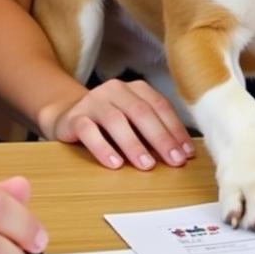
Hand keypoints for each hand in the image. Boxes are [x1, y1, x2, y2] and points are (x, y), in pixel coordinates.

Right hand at [44, 78, 195, 170]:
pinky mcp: (74, 117)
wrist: (67, 115)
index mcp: (135, 88)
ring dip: (133, 144)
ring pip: (115, 120)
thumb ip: (153, 131)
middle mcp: (115, 90)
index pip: (159, 106)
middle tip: (174, 161)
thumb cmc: (109, 123)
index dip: (175, 129)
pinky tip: (114, 164)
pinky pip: (88, 131)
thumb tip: (182, 153)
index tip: (187, 152)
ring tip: (146, 165)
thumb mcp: (134, 122)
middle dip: (160, 137)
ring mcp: (93, 101)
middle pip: (140, 111)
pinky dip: (102, 148)